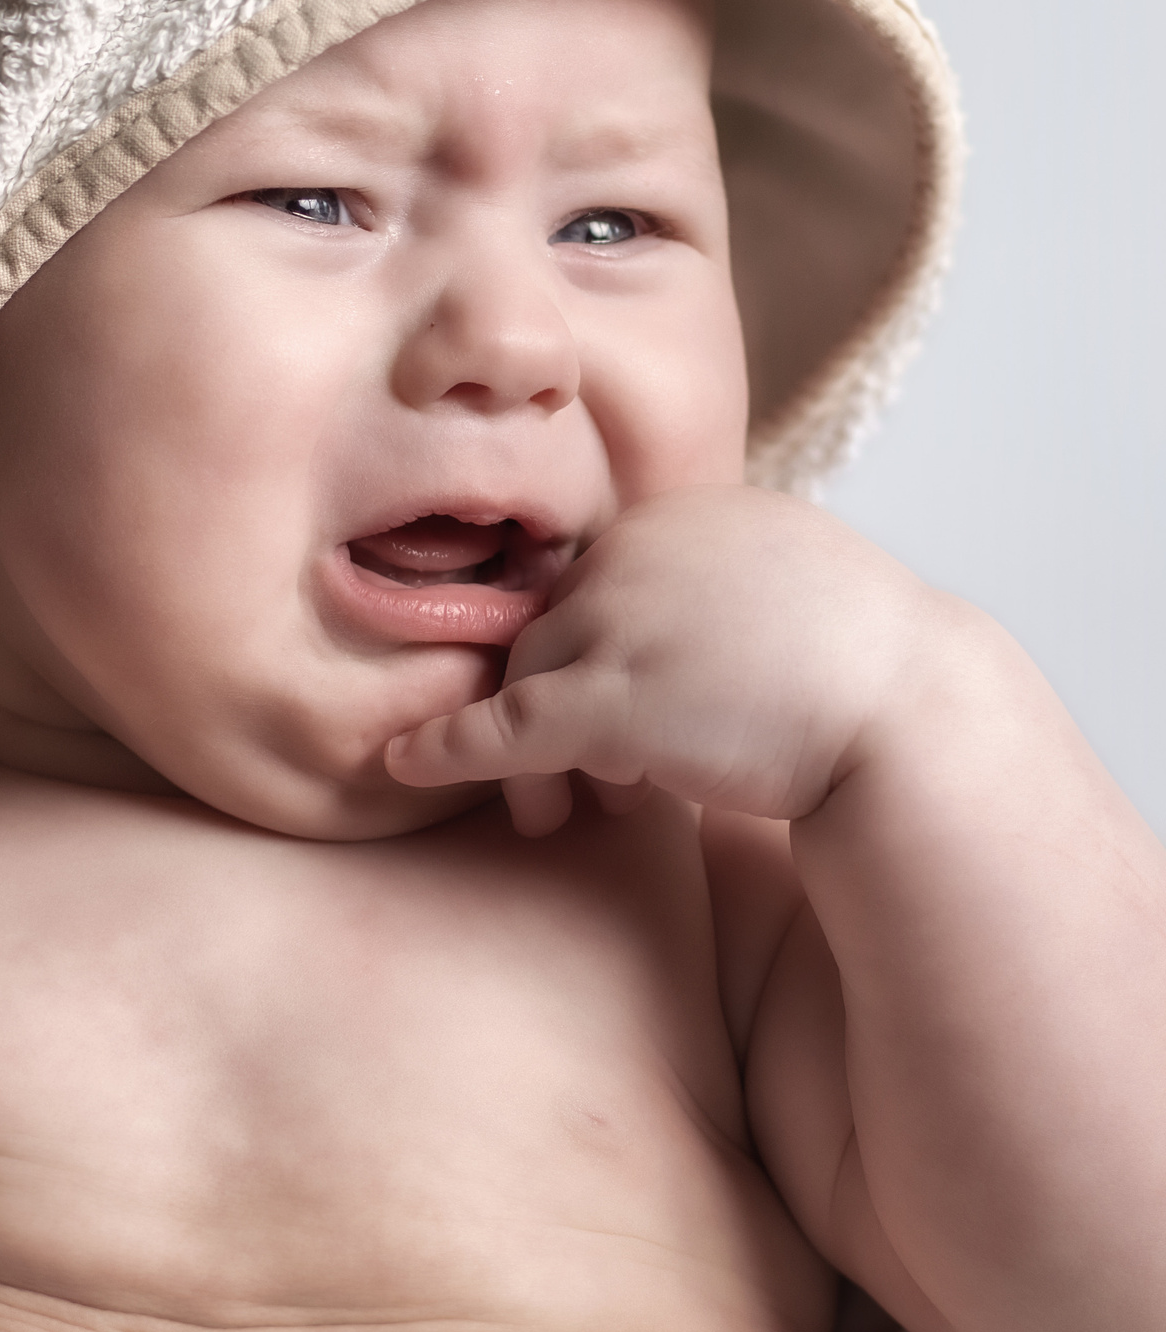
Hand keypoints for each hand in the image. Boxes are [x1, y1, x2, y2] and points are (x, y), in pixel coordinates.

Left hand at [384, 486, 941, 835]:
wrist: (919, 723)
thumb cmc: (867, 678)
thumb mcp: (788, 596)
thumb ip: (710, 596)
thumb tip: (666, 638)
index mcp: (687, 516)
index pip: (597, 580)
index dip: (590, 654)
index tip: (603, 718)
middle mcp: (643, 552)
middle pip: (554, 624)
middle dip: (550, 704)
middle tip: (558, 785)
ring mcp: (622, 620)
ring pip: (528, 676)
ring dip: (525, 751)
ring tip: (551, 815)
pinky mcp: (611, 700)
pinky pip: (506, 724)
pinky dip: (451, 747)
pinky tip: (412, 766)